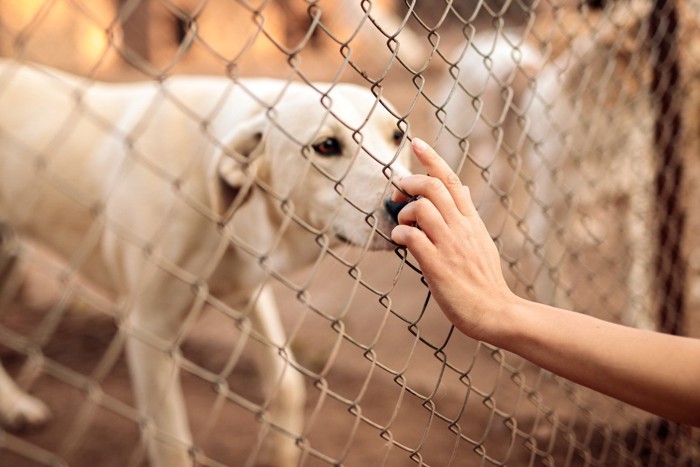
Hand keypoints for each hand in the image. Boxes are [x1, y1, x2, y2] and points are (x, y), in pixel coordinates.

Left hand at [391, 138, 516, 339]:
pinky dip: (399, 234)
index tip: (416, 142)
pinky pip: (412, 237)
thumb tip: (464, 192)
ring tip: (402, 225)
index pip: (453, 181)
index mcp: (472, 221)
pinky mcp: (438, 265)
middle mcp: (462, 228)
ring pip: (422, 208)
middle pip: (434, 187)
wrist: (496, 313)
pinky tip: (398, 241)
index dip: (432, 159)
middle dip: (410, 182)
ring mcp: (451, 245)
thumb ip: (468, 218)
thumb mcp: (481, 242)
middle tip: (398, 192)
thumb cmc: (484, 281)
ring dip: (404, 212)